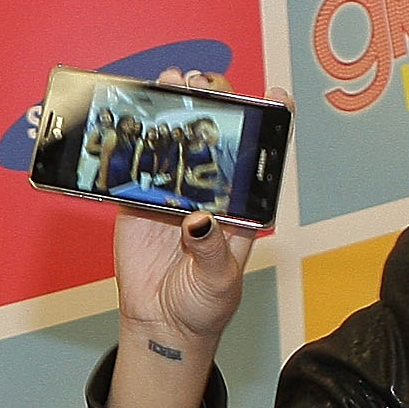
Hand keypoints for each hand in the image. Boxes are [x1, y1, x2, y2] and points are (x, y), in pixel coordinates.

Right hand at [109, 70, 262, 350]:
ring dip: (173, 109)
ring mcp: (174, 192)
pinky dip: (133, 141)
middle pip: (215, 136)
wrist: (162, 324)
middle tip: (202, 85)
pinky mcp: (139, 201)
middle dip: (213, 103)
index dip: (271, 123)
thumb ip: (212, 250)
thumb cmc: (204, 305)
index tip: (276, 96)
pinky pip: (137, 166)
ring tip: (169, 82)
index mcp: (240, 205)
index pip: (260, 157)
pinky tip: (132, 119)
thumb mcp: (219, 281)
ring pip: (176, 141)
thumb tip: (198, 220)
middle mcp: (210, 191)